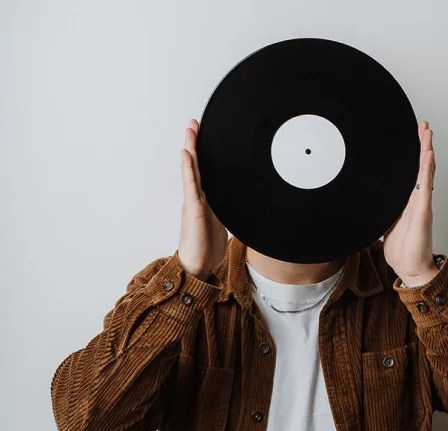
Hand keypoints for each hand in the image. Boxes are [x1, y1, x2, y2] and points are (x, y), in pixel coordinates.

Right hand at [178, 119, 227, 279]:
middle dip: (194, 144)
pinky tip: (186, 155)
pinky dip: (188, 169)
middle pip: (195, 166)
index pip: (202, 173)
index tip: (202, 135)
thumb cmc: (208, 247)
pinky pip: (191, 186)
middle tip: (193, 123)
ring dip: (190, 150)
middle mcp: (196, 198)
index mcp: (203, 201)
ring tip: (189, 130)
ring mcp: (193, 203)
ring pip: (191, 171)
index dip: (202, 155)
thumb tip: (237, 201)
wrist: (198, 266)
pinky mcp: (193, 210)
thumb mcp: (222, 223)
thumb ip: (225, 210)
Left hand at [383, 120, 437, 286]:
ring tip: (427, 133)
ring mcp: (422, 205)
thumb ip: (382, 212)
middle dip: (422, 145)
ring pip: (426, 172)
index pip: (411, 174)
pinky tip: (429, 155)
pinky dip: (428, 170)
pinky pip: (426, 188)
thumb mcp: (385, 225)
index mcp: (408, 202)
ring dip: (426, 151)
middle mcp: (417, 200)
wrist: (410, 268)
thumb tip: (369, 204)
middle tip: (423, 126)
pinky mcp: (423, 213)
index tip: (412, 138)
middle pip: (421, 167)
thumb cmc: (401, 250)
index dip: (412, 156)